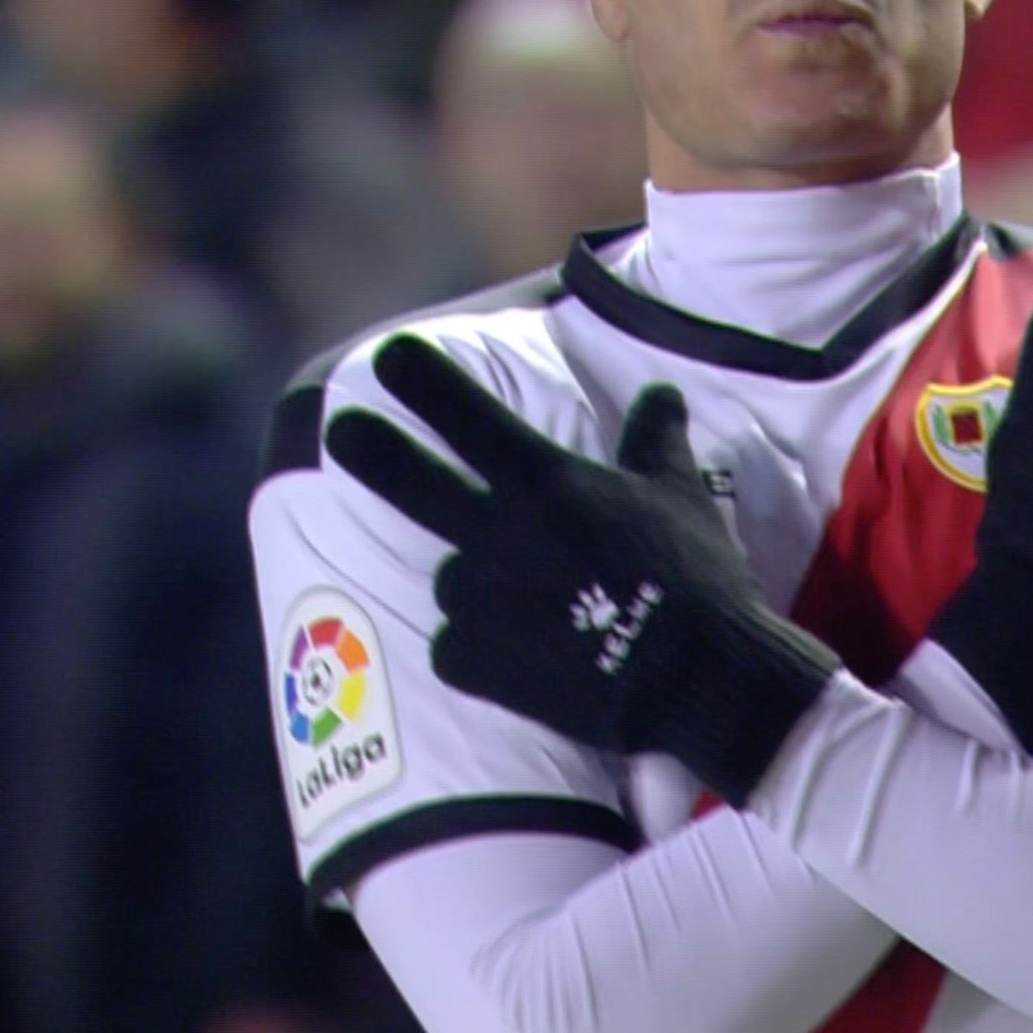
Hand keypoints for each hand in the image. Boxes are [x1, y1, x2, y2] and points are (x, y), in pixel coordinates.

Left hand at [324, 339, 838, 805]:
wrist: (693, 677)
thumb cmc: (693, 573)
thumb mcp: (680, 492)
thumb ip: (655, 438)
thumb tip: (659, 393)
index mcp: (544, 482)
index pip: (466, 414)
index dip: (421, 380)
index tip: (389, 356)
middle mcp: (496, 532)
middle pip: (409, 481)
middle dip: (368, 449)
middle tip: (339, 432)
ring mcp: (478, 599)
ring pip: (450, 578)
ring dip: (475, 583)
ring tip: (535, 608)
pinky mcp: (473, 663)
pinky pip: (455, 647)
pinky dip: (477, 650)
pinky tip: (519, 660)